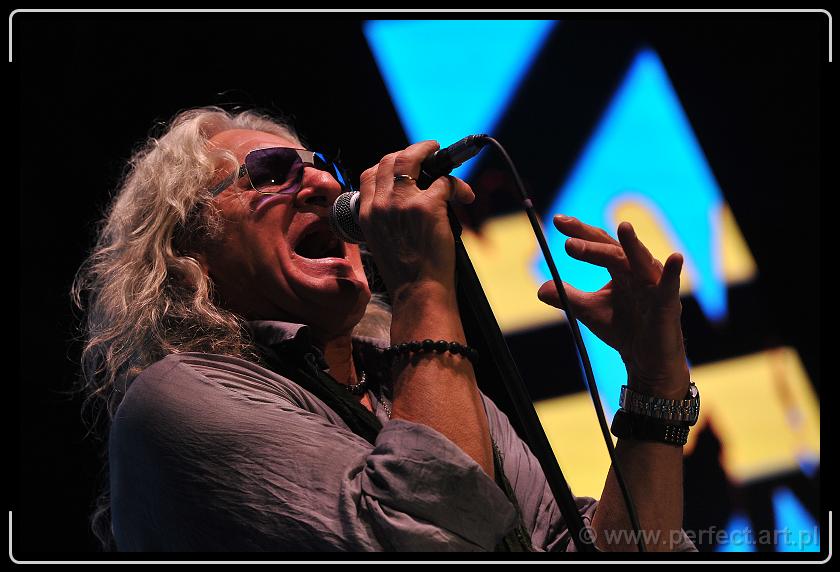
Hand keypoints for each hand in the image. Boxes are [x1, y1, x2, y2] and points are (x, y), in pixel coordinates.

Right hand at [357, 141, 474, 301]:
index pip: (370, 174)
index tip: (404, 165)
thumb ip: (387, 217)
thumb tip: (407, 200)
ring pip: (413, 158)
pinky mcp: (427, 206)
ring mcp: (403, 202)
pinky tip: (465, 196)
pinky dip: (459, 186)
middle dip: (411, 152)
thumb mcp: (381, 241)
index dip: (388, 164)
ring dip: (430, 152)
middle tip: (428, 152)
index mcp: (367, 213)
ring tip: (443, 156)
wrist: (417, 292)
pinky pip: (445, 181)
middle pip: (390, 160)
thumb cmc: (405, 274)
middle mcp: (381, 204)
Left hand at [537, 215, 689, 399]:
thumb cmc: (622, 329)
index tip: (558, 220)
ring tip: (623, 227)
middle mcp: (637, 270)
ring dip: (632, 245)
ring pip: (640, 261)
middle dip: (593, 244)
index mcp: (620, 268)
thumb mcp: (589, 311)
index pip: (599, 243)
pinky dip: (672, 272)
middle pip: (614, 250)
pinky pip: (670, 287)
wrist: (644, 360)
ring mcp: (654, 285)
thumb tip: (540, 289)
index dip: (580, 231)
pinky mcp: (668, 304)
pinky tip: (675, 258)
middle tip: (569, 243)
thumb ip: (568, 297)